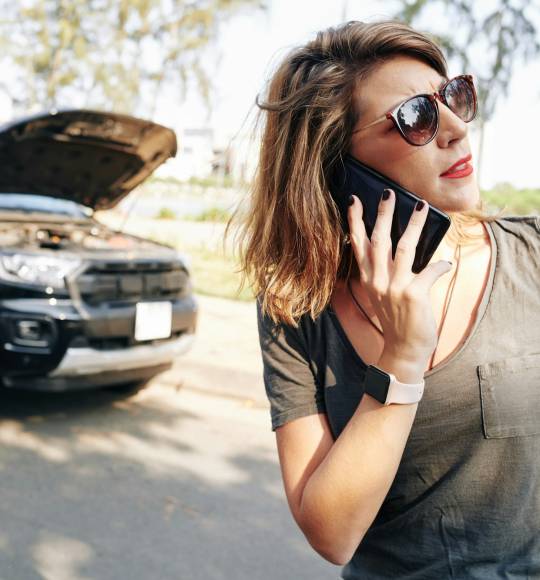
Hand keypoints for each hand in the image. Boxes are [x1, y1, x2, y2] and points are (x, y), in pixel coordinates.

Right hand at [348, 189, 451, 362]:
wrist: (403, 349)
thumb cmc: (395, 319)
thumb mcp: (382, 294)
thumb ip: (385, 272)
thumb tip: (399, 247)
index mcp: (368, 278)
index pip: (358, 245)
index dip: (355, 221)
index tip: (354, 200)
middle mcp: (378, 281)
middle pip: (379, 240)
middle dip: (383, 214)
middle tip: (388, 193)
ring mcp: (395, 287)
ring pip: (404, 247)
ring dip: (413, 225)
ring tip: (420, 206)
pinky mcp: (413, 295)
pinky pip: (431, 271)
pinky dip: (440, 265)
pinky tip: (446, 262)